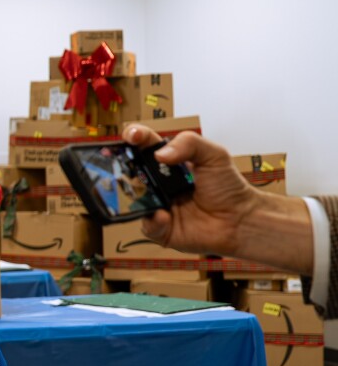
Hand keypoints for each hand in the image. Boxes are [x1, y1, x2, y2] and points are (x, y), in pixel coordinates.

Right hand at [123, 124, 258, 256]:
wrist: (241, 219)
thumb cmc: (228, 188)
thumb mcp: (214, 155)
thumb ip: (189, 144)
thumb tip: (160, 154)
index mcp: (168, 162)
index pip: (144, 145)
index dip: (134, 137)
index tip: (131, 136)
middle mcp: (159, 183)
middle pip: (131, 171)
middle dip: (123, 167)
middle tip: (125, 165)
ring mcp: (158, 205)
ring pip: (133, 200)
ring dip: (136, 195)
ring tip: (149, 192)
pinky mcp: (161, 228)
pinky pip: (147, 225)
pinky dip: (153, 220)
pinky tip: (164, 216)